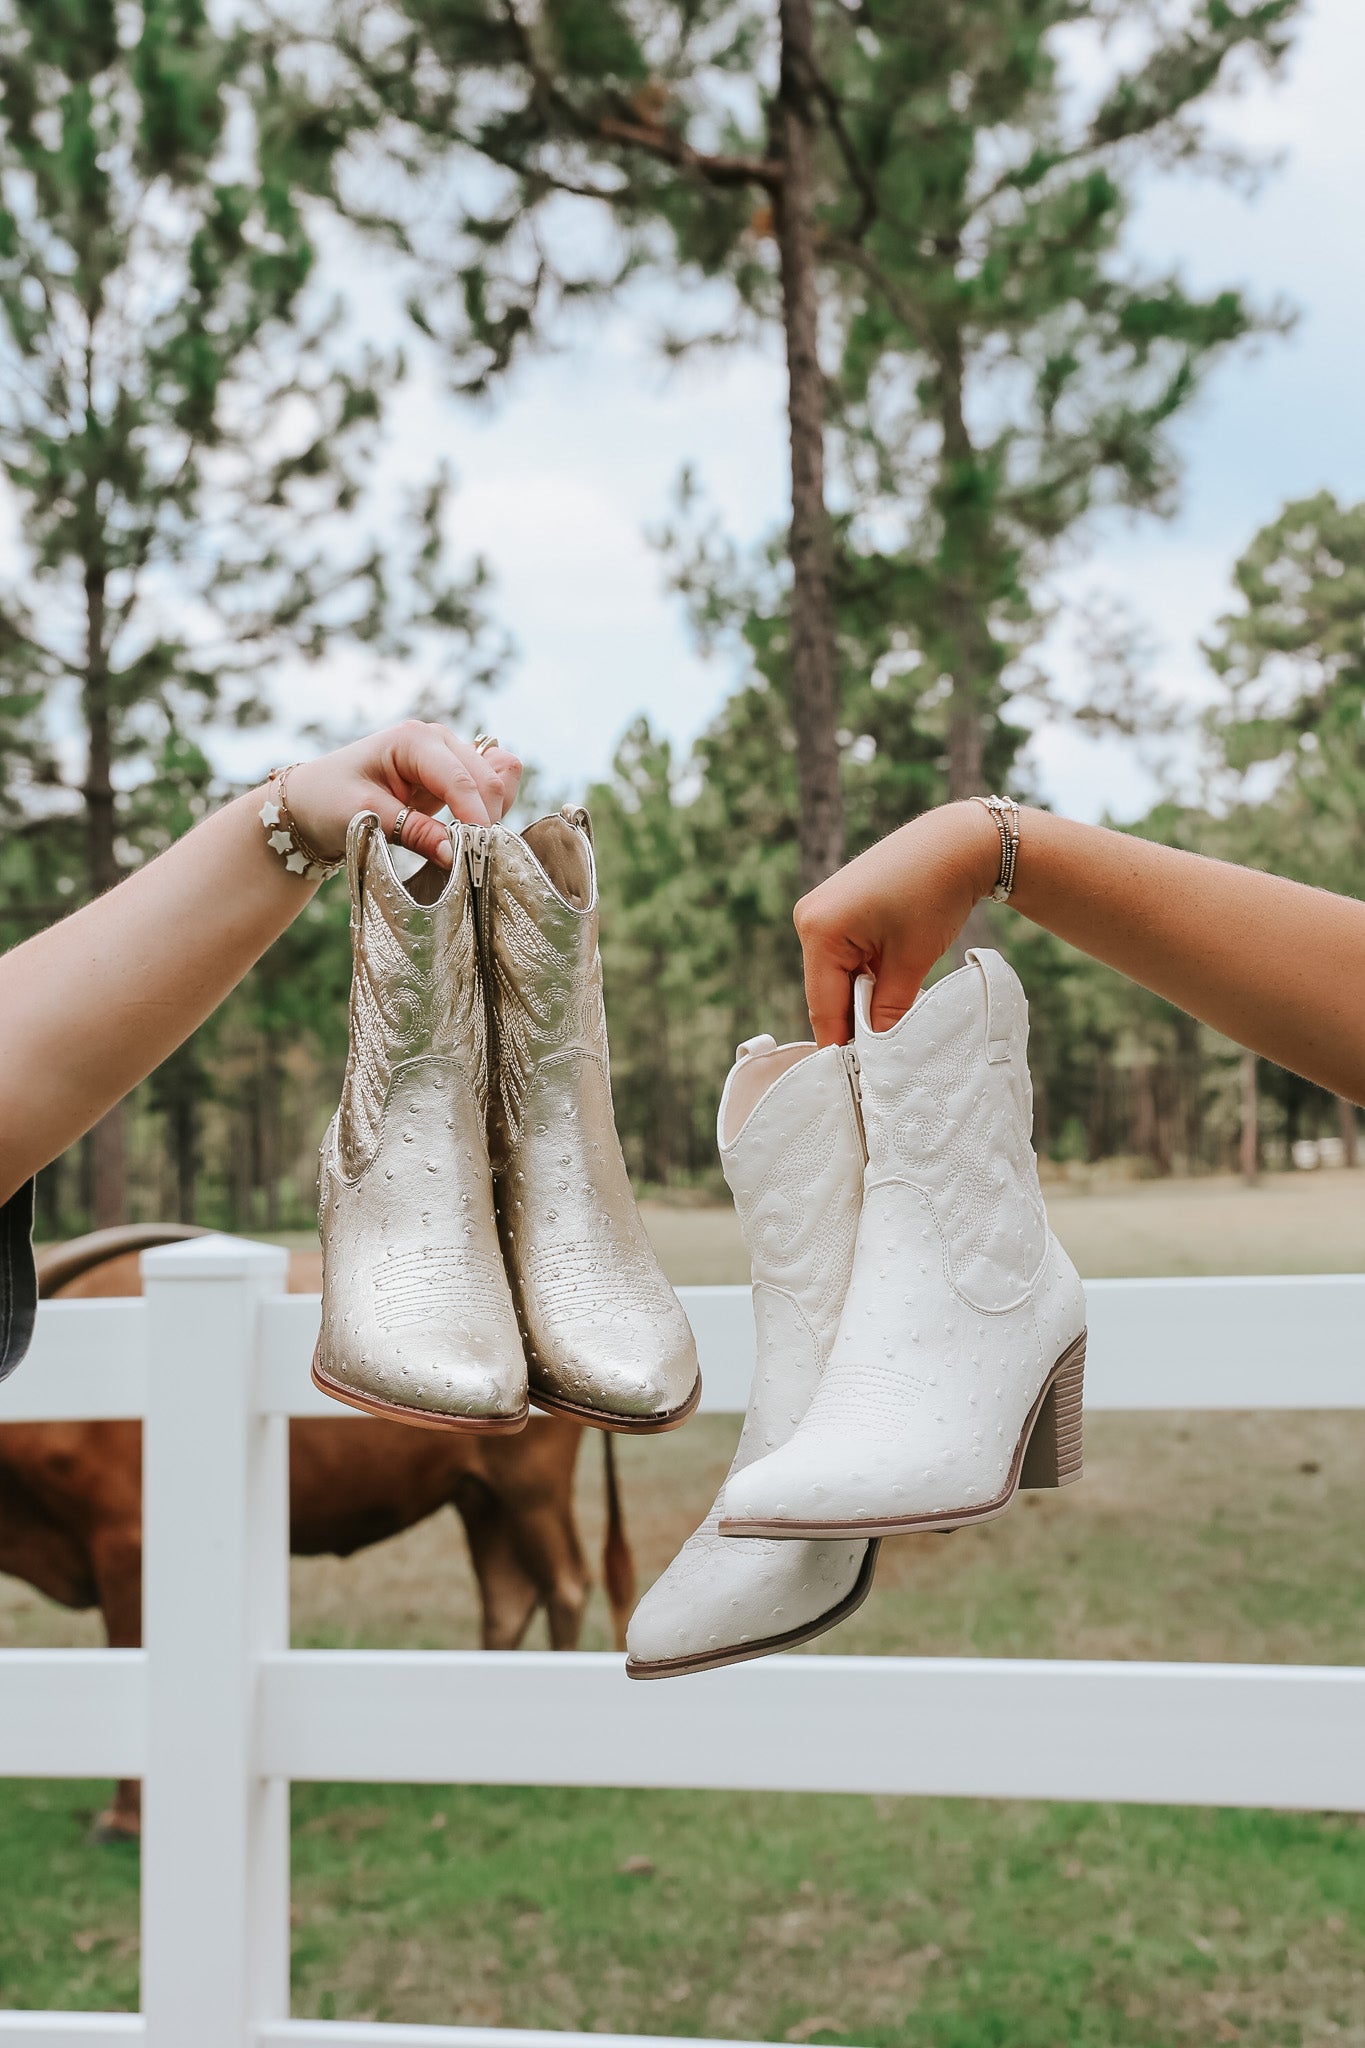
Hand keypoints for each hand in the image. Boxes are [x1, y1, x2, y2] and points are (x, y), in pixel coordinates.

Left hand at [284, 720, 522, 868]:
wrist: (313, 800)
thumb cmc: (328, 800)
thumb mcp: (364, 817)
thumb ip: (414, 833)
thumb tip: (454, 856)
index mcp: (413, 740)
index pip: (459, 779)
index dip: (473, 817)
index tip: (475, 854)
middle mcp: (438, 741)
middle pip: (487, 778)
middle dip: (486, 819)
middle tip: (472, 860)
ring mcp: (450, 756)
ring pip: (498, 779)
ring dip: (494, 813)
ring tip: (470, 845)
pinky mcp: (454, 776)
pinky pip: (491, 787)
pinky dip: (492, 810)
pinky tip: (471, 832)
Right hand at [794, 801, 1000, 1043]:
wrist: (956, 842)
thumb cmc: (935, 894)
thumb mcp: (912, 961)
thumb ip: (889, 1010)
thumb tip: (877, 1054)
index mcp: (819, 930)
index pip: (824, 1007)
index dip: (841, 1046)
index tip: (857, 1083)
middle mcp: (809, 918)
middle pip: (825, 993)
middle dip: (852, 1022)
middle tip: (879, 1060)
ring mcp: (820, 910)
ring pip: (835, 976)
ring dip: (860, 999)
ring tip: (889, 1022)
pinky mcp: (836, 907)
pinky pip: (843, 956)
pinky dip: (863, 975)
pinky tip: (888, 986)